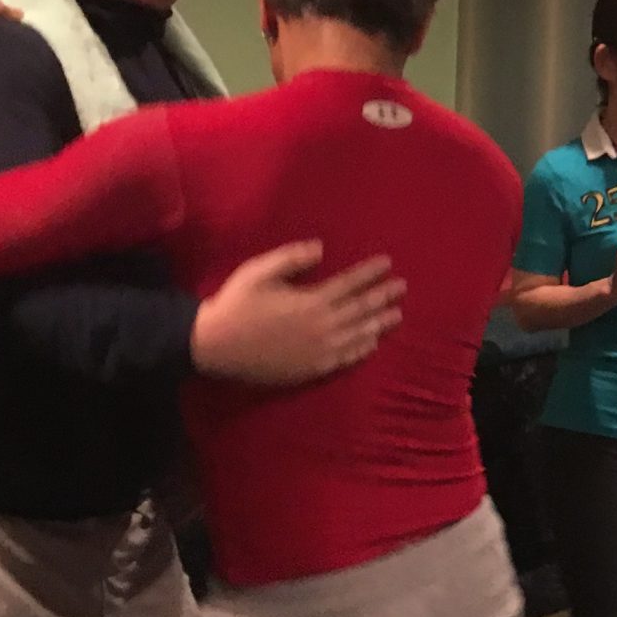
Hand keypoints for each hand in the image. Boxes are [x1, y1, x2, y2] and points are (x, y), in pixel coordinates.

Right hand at [192, 242, 403, 385]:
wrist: (214, 345)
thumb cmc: (236, 304)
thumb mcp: (259, 272)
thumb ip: (292, 258)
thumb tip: (321, 247)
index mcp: (311, 301)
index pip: (350, 283)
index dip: (371, 273)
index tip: (388, 263)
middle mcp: (321, 326)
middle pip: (361, 309)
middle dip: (383, 297)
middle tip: (402, 288)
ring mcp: (318, 350)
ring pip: (358, 335)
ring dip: (380, 324)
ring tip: (398, 316)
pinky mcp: (311, 369)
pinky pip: (343, 359)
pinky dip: (360, 350)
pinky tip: (372, 345)